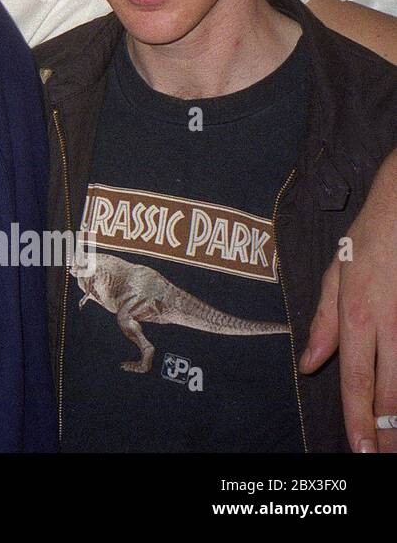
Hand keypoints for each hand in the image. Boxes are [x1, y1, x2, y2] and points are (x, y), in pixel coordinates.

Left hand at [300, 151, 396, 452]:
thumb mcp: (336, 273)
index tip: (358, 448)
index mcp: (358, 315)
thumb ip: (323, 322)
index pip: (357, 380)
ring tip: (396, 443)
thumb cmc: (370, 239)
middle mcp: (391, 325)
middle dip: (386, 431)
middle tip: (380, 457)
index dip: (358, 418)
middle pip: (390, 392)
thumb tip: (308, 363)